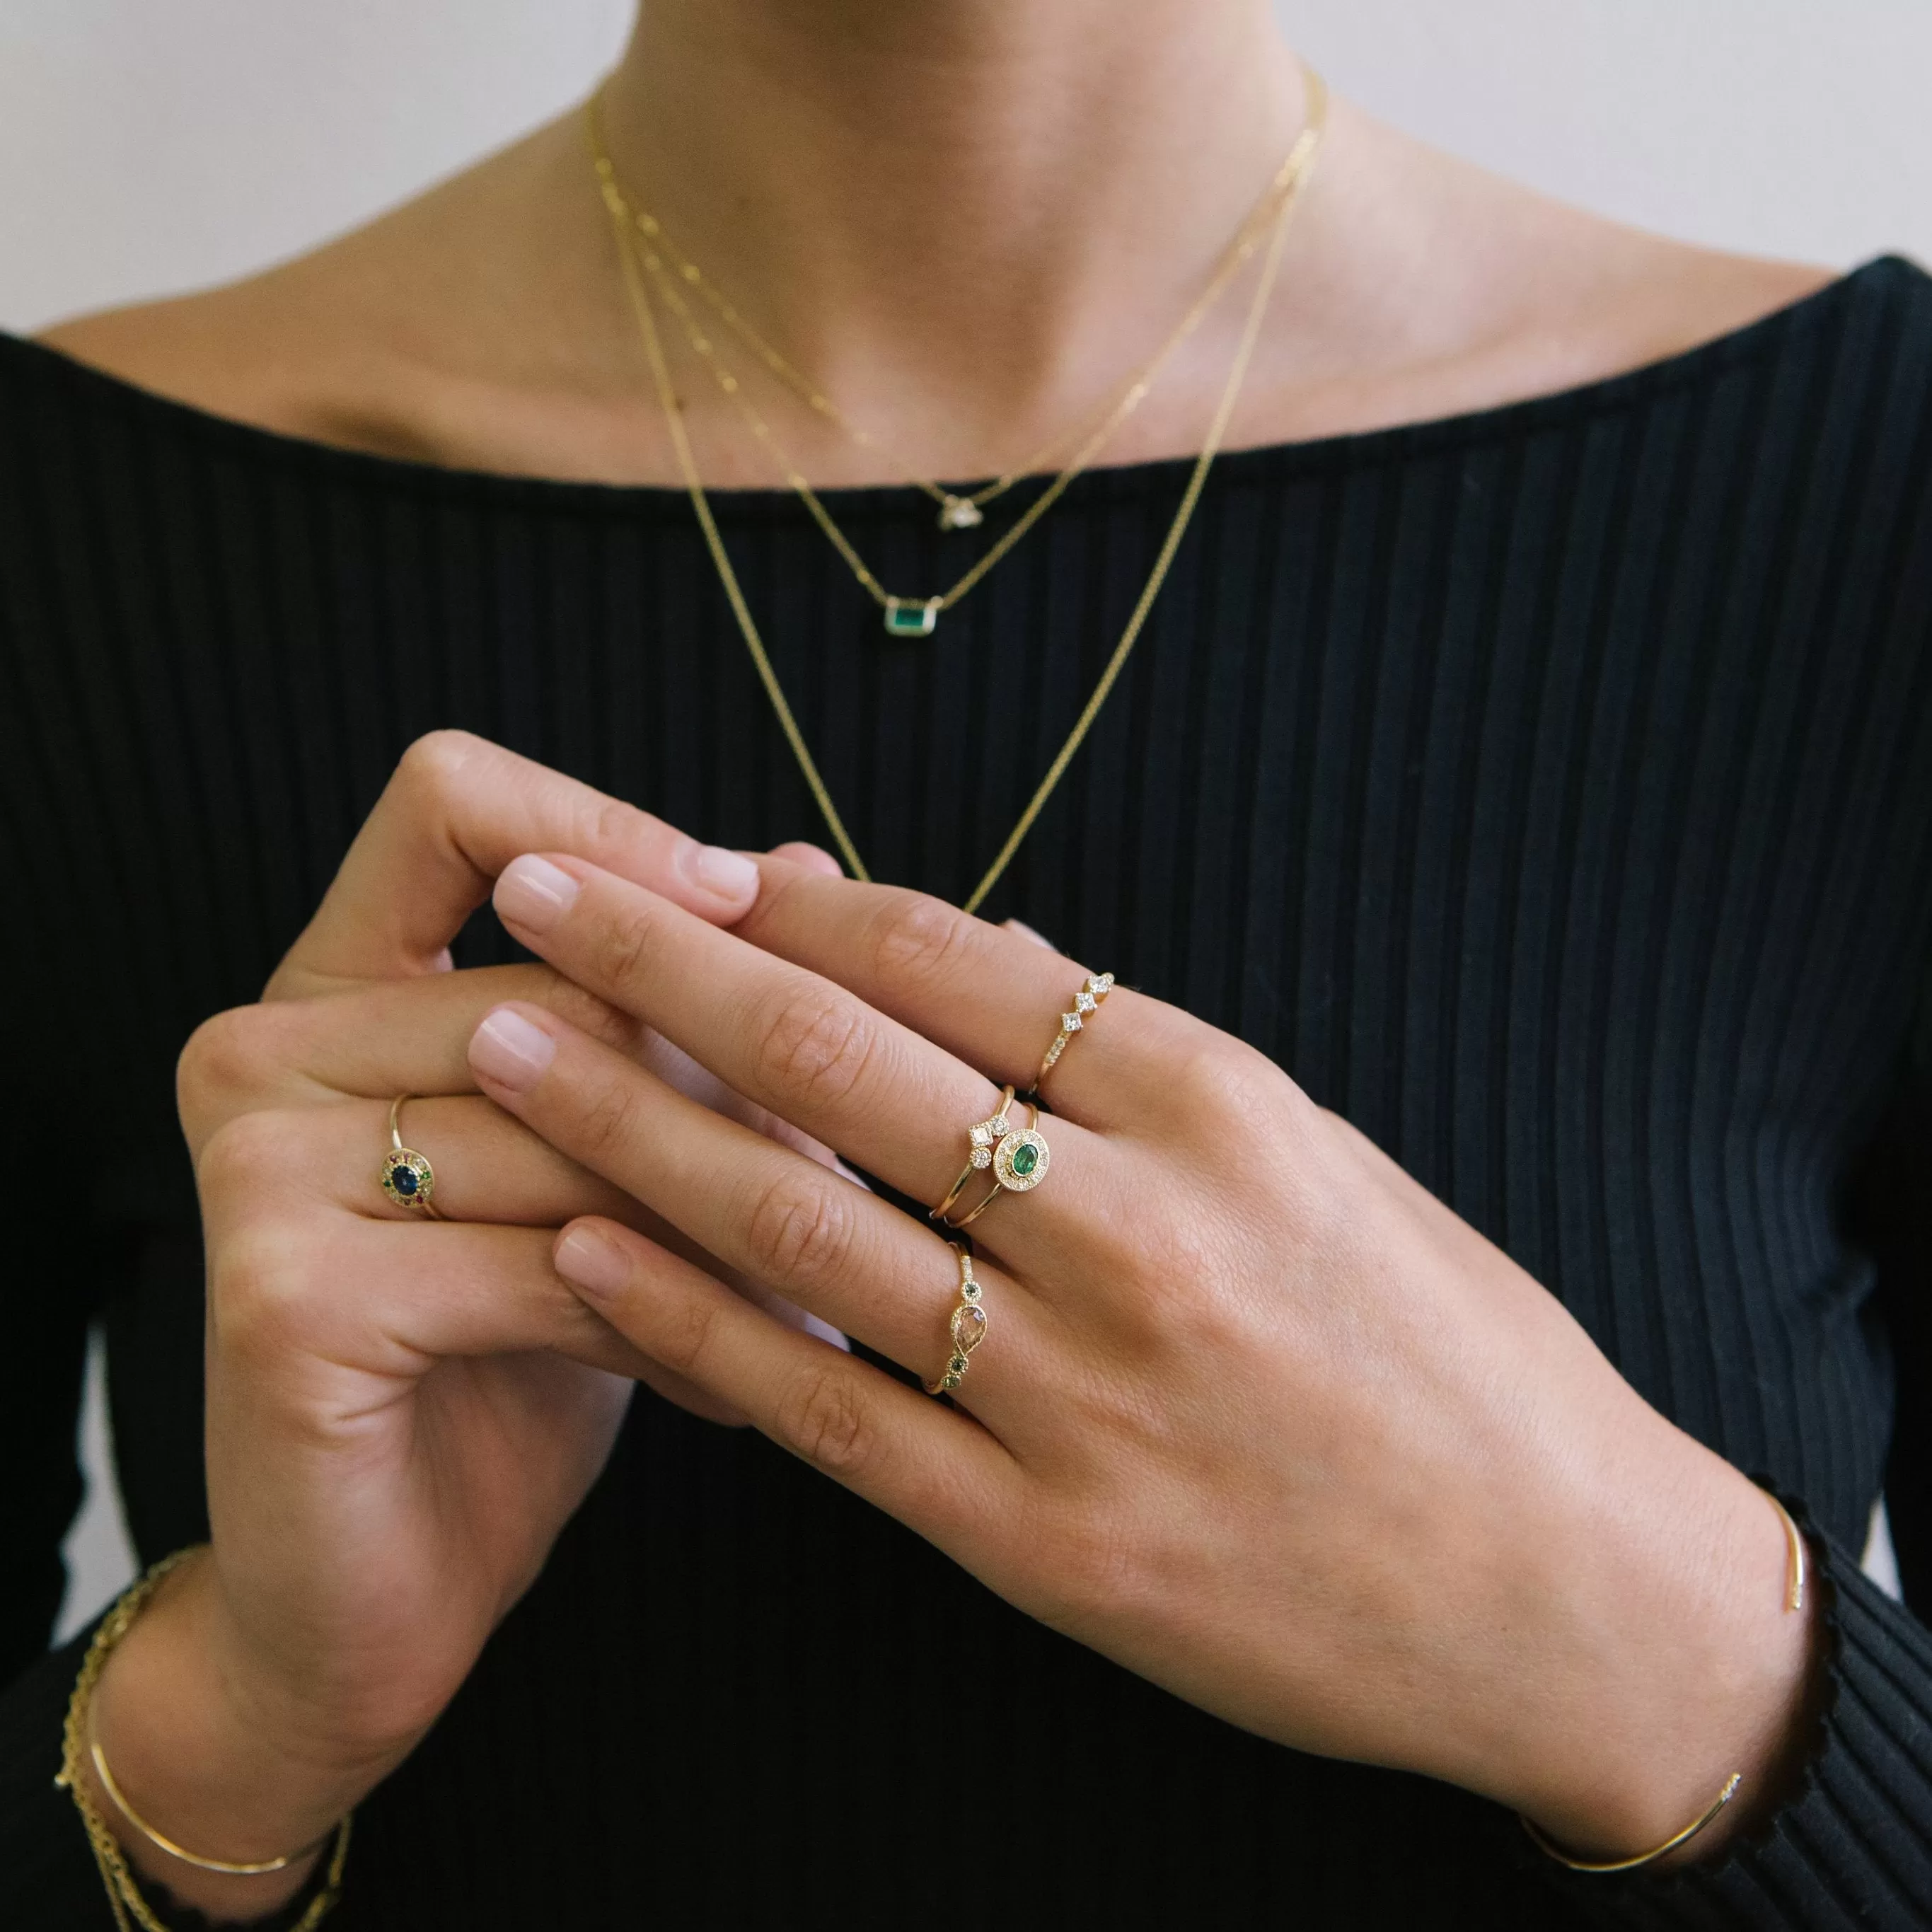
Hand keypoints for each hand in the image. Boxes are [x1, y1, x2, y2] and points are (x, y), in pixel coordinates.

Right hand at [90, 734, 830, 1914]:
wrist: (367, 1590)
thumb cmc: (507, 1355)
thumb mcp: (595, 1166)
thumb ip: (668, 1021)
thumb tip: (810, 863)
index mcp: (335, 987)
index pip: (450, 800)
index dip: (609, 828)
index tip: (744, 899)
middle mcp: (265, 1048)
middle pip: (562, 989)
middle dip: (736, 1091)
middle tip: (861, 1176)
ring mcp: (256, 1167)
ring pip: (577, 1132)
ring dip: (734, 1226)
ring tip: (826, 1299)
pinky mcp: (285, 1295)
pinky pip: (548, 1267)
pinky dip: (670, 1330)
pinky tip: (729, 1395)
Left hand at [473, 848, 1814, 1864]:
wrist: (1562, 1593)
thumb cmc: (1447, 1349)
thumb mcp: (1319, 1159)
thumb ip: (1133, 1061)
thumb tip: (954, 946)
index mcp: (1224, 1107)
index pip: (965, 961)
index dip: (801, 904)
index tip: (690, 859)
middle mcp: (1140, 1231)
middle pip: (849, 1065)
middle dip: (664, 964)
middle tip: (531, 889)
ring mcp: (1082, 1394)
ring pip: (804, 1226)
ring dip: (630, 1122)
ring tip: (501, 1044)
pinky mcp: (1041, 1541)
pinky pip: (826, 1412)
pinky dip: (693, 1327)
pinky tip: (584, 1251)